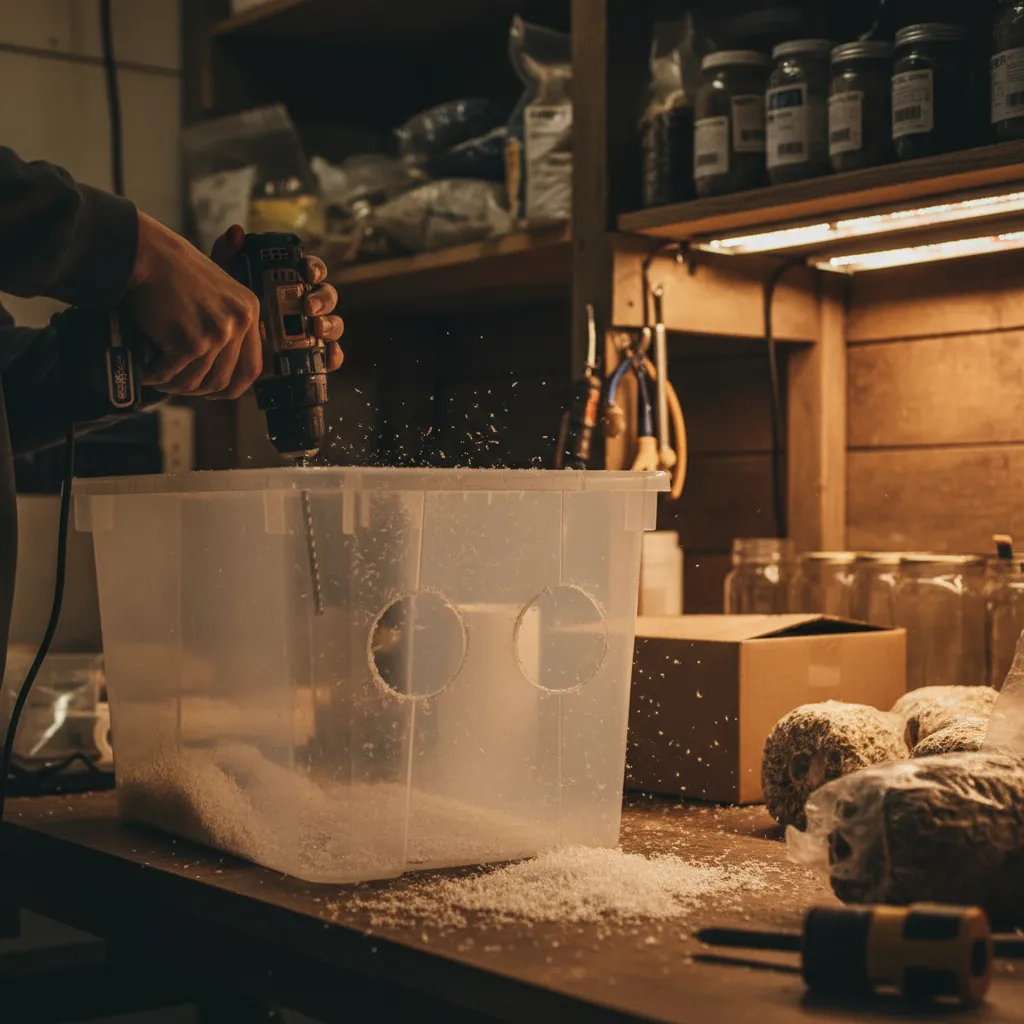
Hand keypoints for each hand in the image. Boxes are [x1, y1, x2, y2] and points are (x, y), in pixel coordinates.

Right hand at [121, 212, 262, 398]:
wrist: (145, 252)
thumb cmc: (172, 270)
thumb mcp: (216, 290)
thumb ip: (228, 320)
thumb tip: (228, 366)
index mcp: (249, 309)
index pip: (252, 366)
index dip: (234, 386)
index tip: (216, 392)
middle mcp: (240, 322)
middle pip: (223, 379)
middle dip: (198, 390)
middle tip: (178, 387)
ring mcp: (217, 333)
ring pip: (196, 381)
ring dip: (174, 386)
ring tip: (158, 380)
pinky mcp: (191, 342)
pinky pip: (172, 373)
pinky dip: (156, 376)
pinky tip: (146, 372)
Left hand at [211, 224, 344, 372]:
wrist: (225, 353)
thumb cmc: (229, 313)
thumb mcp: (224, 284)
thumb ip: (229, 257)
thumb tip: (236, 231)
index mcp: (293, 283)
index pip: (312, 270)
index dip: (315, 268)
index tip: (307, 272)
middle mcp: (308, 305)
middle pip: (327, 296)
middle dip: (323, 299)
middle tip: (308, 306)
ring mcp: (313, 332)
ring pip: (334, 324)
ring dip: (331, 325)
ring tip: (317, 330)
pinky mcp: (313, 357)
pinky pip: (332, 356)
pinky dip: (335, 356)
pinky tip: (328, 355)